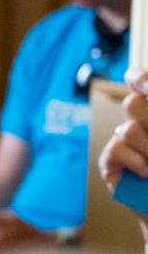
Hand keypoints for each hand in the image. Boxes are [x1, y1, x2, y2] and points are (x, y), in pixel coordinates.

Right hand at [100, 67, 147, 210]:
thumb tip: (132, 109)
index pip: (140, 85)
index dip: (139, 80)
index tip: (141, 82)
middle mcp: (138, 124)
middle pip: (133, 104)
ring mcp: (122, 142)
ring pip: (128, 128)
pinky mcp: (109, 162)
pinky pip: (117, 148)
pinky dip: (137, 161)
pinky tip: (146, 173)